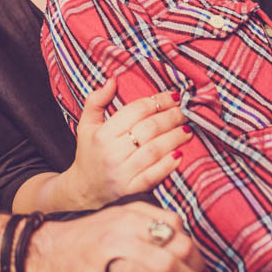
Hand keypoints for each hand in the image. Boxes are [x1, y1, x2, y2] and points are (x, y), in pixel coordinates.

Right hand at [26, 202, 203, 271]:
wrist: (46, 250)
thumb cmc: (88, 237)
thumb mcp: (118, 216)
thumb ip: (150, 218)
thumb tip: (185, 237)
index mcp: (126, 216)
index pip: (174, 230)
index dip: (193, 252)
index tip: (197, 267)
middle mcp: (116, 235)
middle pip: (171, 257)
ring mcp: (103, 262)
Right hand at [65, 79, 190, 208]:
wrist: (84, 192)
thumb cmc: (89, 154)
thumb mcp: (86, 125)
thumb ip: (95, 101)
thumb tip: (113, 80)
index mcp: (102, 134)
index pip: (136, 111)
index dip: (157, 101)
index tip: (173, 96)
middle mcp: (112, 153)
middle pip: (149, 129)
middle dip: (171, 117)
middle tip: (185, 111)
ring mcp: (122, 173)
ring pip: (155, 150)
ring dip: (175, 138)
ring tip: (188, 129)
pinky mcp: (131, 191)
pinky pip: (154, 175)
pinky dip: (168, 165)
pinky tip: (180, 154)